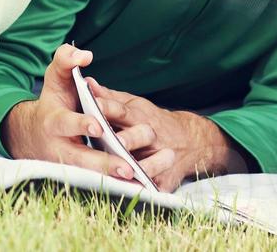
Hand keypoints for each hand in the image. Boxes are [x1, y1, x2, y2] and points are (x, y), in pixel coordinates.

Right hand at [1, 45, 140, 181]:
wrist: (33, 133)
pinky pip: (97, 184)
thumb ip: (65, 60)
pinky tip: (137, 187)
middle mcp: (59, 147)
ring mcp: (68, 166)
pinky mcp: (77, 177)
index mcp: (53, 122)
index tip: (98, 125)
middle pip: (81, 159)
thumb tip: (85, 55)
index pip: (66, 123)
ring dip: (113, 180)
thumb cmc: (52, 101)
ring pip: (90, 177)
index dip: (80, 124)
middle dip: (103, 164)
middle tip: (126, 167)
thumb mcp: (54, 77)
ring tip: (137, 180)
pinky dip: (114, 187)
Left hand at [86, 78, 245, 191]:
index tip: (93, 103)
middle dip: (128, 138)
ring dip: (142, 167)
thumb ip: (110, 98)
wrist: (189, 142)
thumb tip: (87, 83)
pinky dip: (149, 189)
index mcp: (140, 116)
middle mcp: (152, 136)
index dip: (108, 107)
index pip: (122, 110)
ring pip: (152, 163)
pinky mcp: (165, 180)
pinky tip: (139, 193)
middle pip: (141, 135)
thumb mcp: (134, 106)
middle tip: (115, 140)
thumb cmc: (150, 121)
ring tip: (128, 171)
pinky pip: (158, 186)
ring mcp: (161, 157)